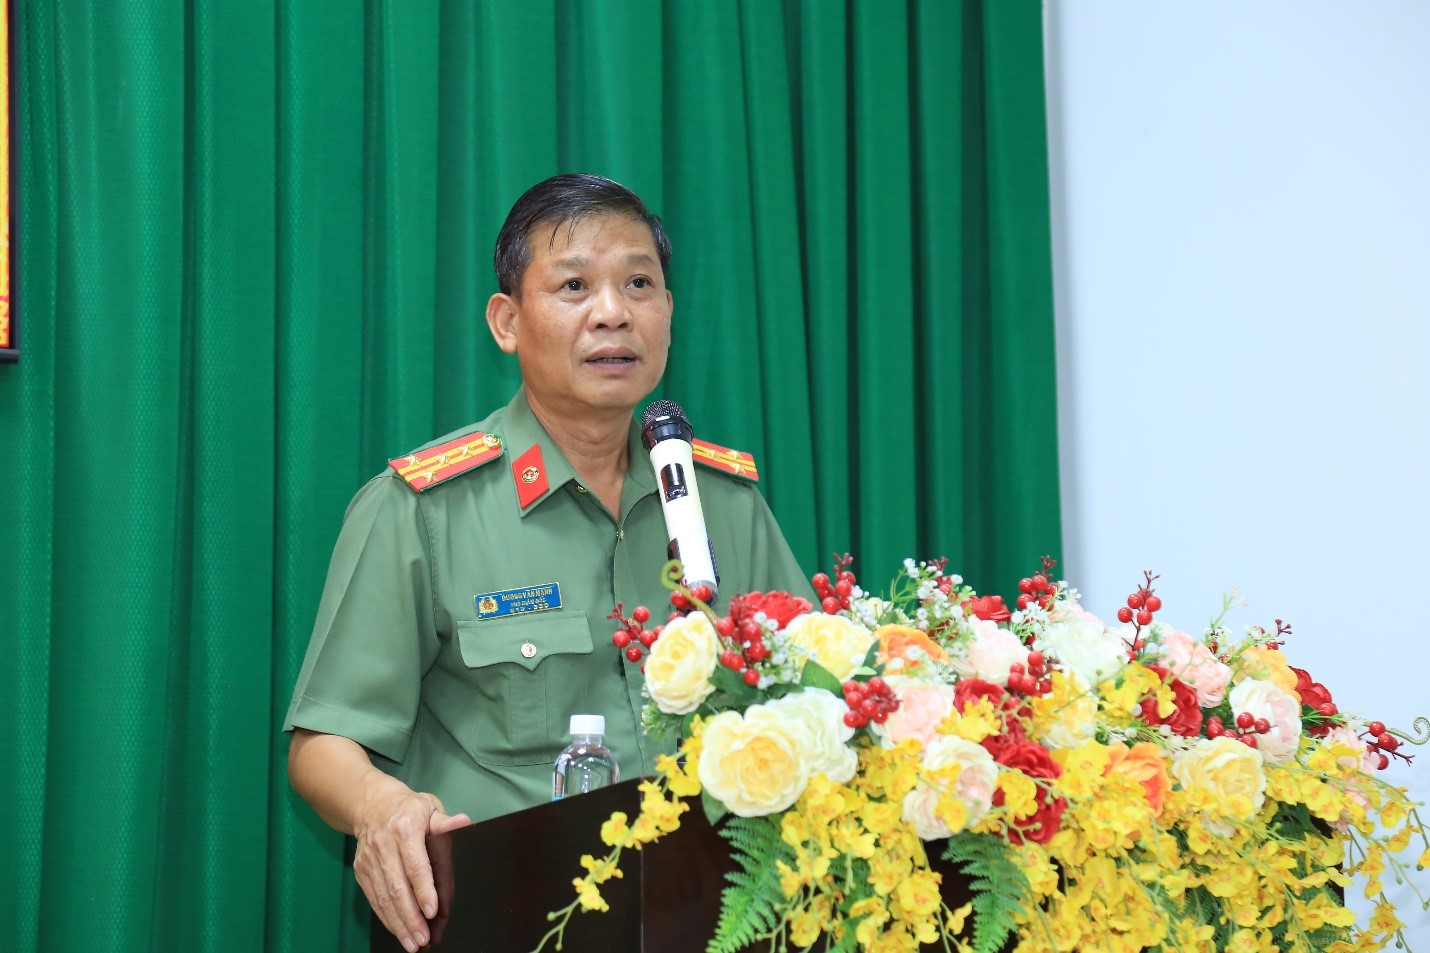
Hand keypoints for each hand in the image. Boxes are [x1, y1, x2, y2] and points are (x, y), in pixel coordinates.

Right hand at [353, 787, 469, 950]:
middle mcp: (384, 846)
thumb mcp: (430, 807)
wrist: (371, 804)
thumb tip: (464, 822)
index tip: (432, 911)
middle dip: (411, 916)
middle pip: (397, 887)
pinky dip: (386, 918)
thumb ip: (445, 822)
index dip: (423, 889)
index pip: (415, 865)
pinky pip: (374, 899)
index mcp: (405, 828)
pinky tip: (398, 931)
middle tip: (423, 937)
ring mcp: (370, 860)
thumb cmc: (409, 808)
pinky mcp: (361, 871)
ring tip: (412, 943)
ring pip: (383, 898)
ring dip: (398, 923)